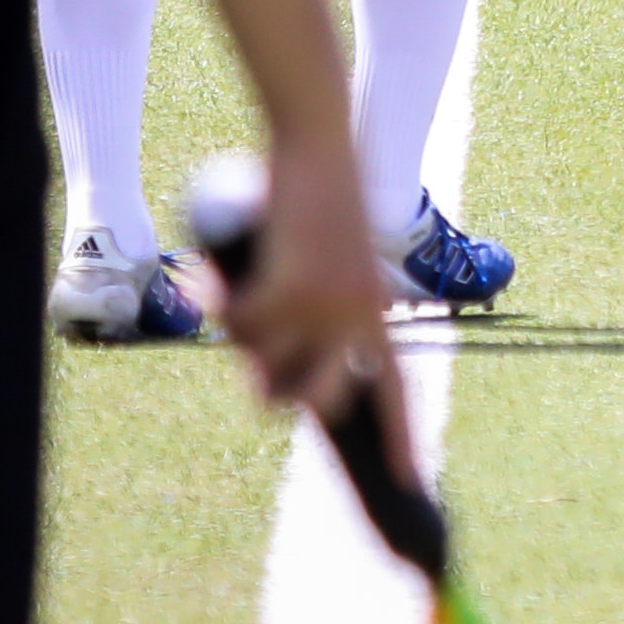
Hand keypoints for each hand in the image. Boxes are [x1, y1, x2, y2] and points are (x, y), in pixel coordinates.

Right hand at [223, 137, 394, 428]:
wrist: (321, 142)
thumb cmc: (320, 198)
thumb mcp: (332, 259)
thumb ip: (317, 310)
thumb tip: (270, 368)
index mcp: (378, 313)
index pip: (395, 390)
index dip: (401, 438)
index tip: (406, 481)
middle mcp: (358, 319)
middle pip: (309, 401)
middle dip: (269, 390)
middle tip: (250, 350)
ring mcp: (326, 308)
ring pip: (261, 364)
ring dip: (238, 334)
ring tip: (236, 287)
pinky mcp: (290, 289)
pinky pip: (237, 324)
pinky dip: (218, 301)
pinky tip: (216, 275)